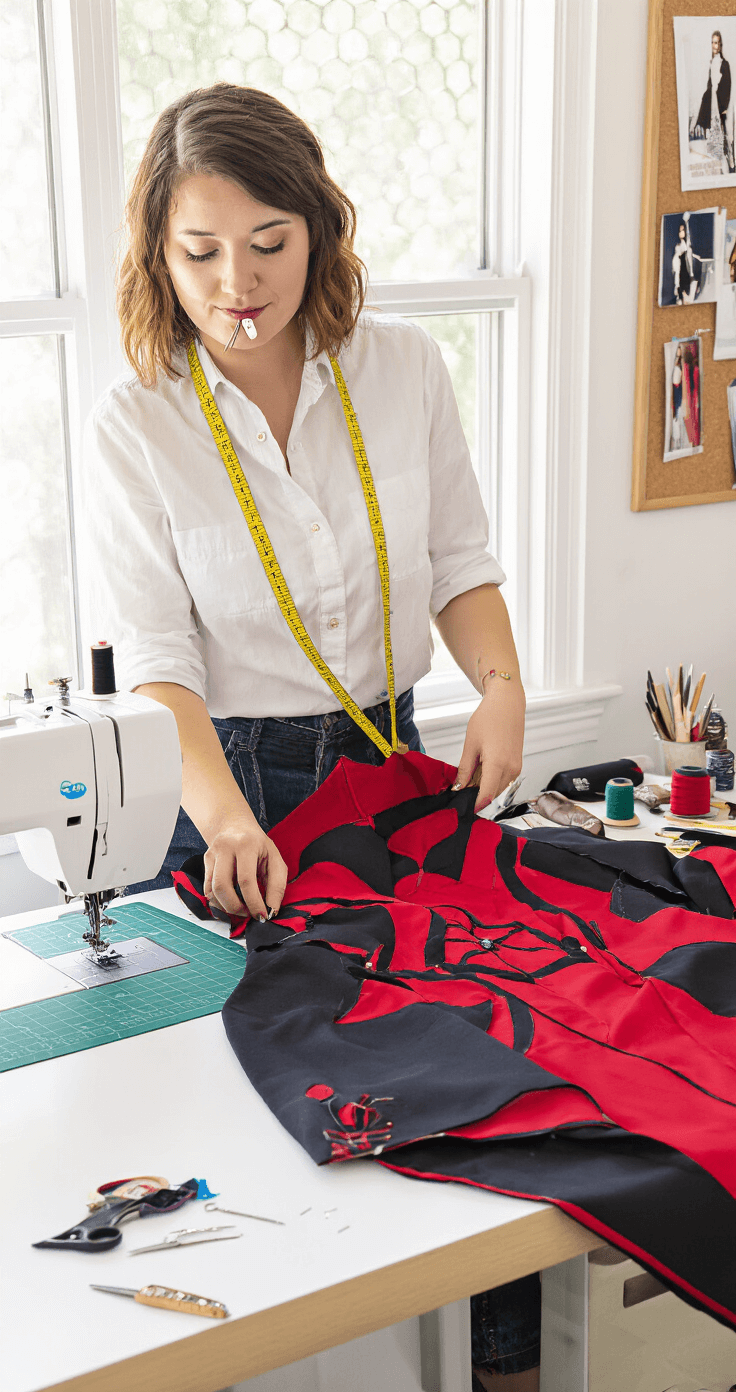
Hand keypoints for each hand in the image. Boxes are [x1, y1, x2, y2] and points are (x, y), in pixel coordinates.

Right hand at [203, 817, 287, 921]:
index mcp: (246, 844)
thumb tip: (272, 910)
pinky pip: (207, 890)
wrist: (235, 826)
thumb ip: (277, 885)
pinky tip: (231, 902)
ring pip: (211, 891)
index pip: (246, 881)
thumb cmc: (259, 845)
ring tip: (242, 909)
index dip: (254, 903)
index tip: (262, 916)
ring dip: (227, 907)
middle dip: (236, 908)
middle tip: (249, 914)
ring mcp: (211, 854)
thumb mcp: (275, 859)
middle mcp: (225, 848)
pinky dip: (219, 902)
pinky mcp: (205, 862)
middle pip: (222, 887)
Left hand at [453, 685, 524, 812]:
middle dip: (476, 795)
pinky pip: (503, 779)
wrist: (507, 704)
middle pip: (492, 793)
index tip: (463, 808)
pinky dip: (491, 779)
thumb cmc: (489, 718)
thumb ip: (465, 769)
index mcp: (498, 764)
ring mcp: (516, 767)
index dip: (475, 804)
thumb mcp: (471, 744)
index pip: (487, 795)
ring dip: (483, 787)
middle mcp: (511, 768)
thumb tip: (459, 787)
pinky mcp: (518, 764)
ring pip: (498, 787)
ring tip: (468, 777)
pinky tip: (479, 770)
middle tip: (459, 790)